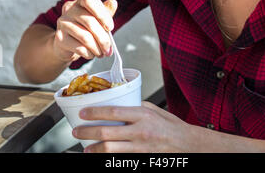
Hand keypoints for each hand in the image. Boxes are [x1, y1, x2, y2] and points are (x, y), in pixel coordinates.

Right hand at [53, 0, 117, 62]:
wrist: (67, 43)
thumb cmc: (86, 28)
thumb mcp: (98, 19)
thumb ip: (106, 12)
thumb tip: (113, 2)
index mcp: (81, 1)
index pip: (90, 0)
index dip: (102, 14)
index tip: (110, 27)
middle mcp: (70, 9)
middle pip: (89, 22)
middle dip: (103, 38)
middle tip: (109, 49)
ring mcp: (63, 22)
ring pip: (85, 37)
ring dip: (97, 48)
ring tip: (101, 53)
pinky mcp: (59, 38)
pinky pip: (79, 47)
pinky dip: (89, 54)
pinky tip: (91, 54)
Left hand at [72, 101, 198, 152]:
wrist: (187, 145)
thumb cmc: (171, 126)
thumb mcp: (154, 110)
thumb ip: (137, 107)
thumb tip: (119, 104)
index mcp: (143, 115)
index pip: (114, 112)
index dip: (96, 113)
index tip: (83, 113)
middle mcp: (140, 131)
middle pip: (107, 133)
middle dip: (88, 133)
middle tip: (76, 132)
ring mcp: (140, 148)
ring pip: (110, 150)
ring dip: (94, 150)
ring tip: (85, 148)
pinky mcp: (141, 159)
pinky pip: (120, 160)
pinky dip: (107, 159)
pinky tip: (100, 156)